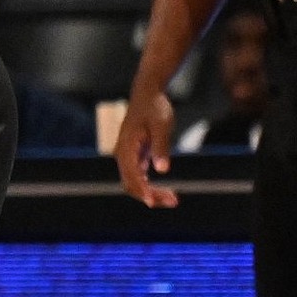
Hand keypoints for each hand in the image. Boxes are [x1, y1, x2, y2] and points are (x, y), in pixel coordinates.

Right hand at [115, 90, 179, 207]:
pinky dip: (149, 186)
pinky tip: (165, 191)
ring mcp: (127, 156)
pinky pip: (138, 177)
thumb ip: (160, 147)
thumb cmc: (155, 108)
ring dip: (151, 193)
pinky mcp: (134, 156)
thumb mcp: (161, 125)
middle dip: (150, 196)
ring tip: (173, 199)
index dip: (143, 191)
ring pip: (134, 183)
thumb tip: (162, 170)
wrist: (147, 94)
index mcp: (126, 147)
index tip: (154, 202)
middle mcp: (122, 154)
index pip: (131, 176)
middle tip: (174, 201)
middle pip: (131, 184)